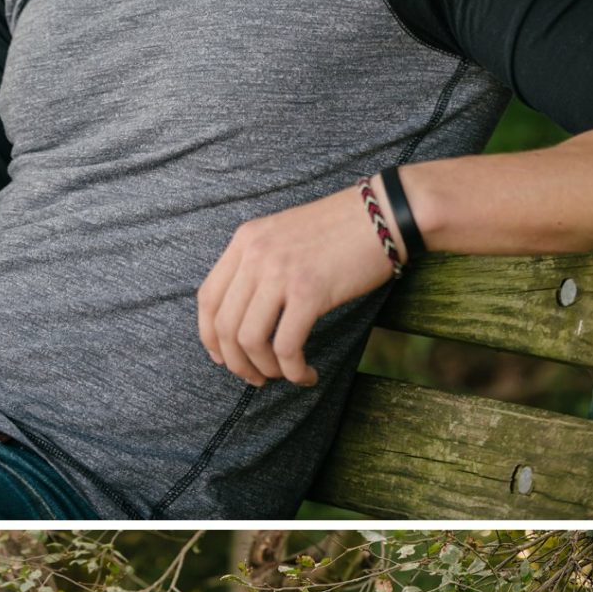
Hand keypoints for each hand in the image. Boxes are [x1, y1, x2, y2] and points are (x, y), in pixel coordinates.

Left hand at [197, 183, 395, 387]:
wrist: (384, 214)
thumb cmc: (340, 229)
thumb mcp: (283, 235)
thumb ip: (259, 264)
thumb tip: (246, 313)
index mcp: (244, 240)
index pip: (207, 297)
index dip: (209, 335)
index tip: (223, 357)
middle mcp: (254, 255)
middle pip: (224, 324)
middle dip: (235, 361)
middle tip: (255, 377)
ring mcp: (280, 273)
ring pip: (249, 339)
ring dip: (263, 368)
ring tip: (282, 376)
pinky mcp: (309, 292)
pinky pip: (286, 345)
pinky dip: (293, 369)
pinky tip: (307, 373)